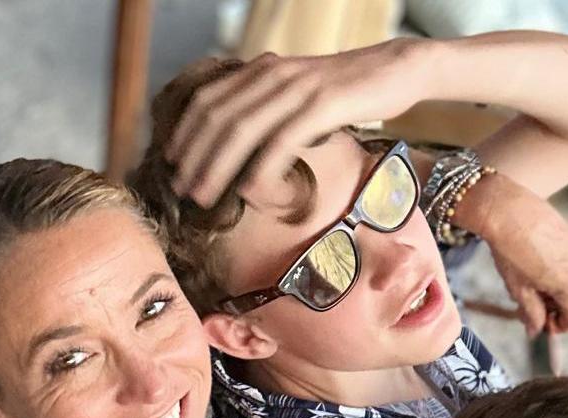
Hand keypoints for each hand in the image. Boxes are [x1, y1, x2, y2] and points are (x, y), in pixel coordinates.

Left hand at [167, 39, 432, 207]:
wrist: (397, 69)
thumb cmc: (347, 90)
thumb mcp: (297, 95)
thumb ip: (267, 110)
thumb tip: (239, 148)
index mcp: (262, 69)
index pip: (208, 100)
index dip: (184, 133)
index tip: (170, 164)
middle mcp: (273, 73)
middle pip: (217, 117)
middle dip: (193, 156)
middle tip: (180, 190)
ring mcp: (297, 88)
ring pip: (242, 129)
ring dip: (216, 167)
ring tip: (203, 197)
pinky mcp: (324, 104)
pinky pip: (283, 139)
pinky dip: (261, 167)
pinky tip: (249, 191)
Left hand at [454, 173, 567, 336]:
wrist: (509, 212)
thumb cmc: (512, 254)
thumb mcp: (519, 291)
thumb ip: (532, 314)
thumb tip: (536, 331)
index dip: (559, 326)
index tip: (541, 324)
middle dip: (552, 307)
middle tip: (525, 305)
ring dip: (552, 289)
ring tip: (526, 282)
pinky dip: (556, 271)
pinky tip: (533, 264)